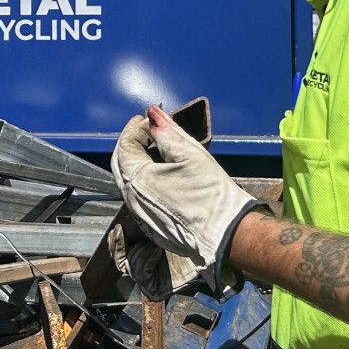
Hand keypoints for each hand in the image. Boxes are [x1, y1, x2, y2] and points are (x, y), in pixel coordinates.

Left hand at [110, 107, 262, 292]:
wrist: (227, 234)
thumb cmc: (211, 193)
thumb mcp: (190, 153)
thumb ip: (166, 131)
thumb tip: (152, 113)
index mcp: (137, 180)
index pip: (125, 146)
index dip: (135, 128)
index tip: (149, 118)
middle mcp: (132, 201)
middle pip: (121, 164)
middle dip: (131, 143)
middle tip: (146, 129)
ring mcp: (141, 216)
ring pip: (129, 182)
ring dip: (137, 162)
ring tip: (156, 148)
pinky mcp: (152, 227)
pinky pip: (140, 198)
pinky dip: (145, 180)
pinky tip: (162, 174)